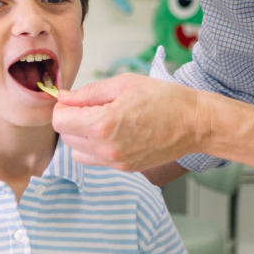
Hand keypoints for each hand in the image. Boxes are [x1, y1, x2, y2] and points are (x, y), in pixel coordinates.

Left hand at [52, 74, 207, 170]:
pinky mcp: (124, 168)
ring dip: (81, 135)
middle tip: (93, 106)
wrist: (194, 123)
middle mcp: (105, 148)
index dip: (63, 106)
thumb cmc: (164, 99)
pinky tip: (113, 132)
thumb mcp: (124, 84)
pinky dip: (95, 146)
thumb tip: (63, 98)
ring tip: (103, 120)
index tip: (74, 99)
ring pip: (76, 151)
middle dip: (72, 119)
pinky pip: (94, 159)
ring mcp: (114, 162)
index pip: (59, 120)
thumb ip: (88, 93)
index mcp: (102, 124)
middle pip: (65, 136)